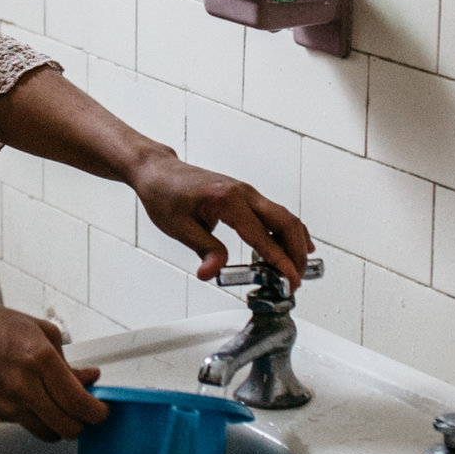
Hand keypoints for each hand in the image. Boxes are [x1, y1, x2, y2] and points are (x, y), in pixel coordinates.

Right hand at [0, 301, 107, 440]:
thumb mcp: (42, 332)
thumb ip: (69, 362)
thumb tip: (90, 379)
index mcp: (40, 359)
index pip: (79, 403)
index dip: (97, 413)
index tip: (101, 411)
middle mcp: (25, 385)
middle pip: (67, 428)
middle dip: (82, 424)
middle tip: (85, 414)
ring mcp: (8, 403)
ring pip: (48, 433)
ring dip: (60, 426)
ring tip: (60, 408)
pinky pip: (27, 424)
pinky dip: (36, 417)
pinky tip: (32, 398)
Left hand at [131, 153, 314, 284]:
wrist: (157, 172)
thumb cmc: (164, 194)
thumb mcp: (179, 227)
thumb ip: (204, 249)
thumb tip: (212, 272)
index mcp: (227, 200)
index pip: (263, 236)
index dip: (280, 261)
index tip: (290, 281)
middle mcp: (243, 193)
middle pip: (285, 222)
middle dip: (296, 253)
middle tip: (296, 279)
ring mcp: (246, 192)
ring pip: (284, 216)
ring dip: (295, 242)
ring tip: (297, 268)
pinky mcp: (244, 195)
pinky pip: (274, 213)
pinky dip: (286, 230)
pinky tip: (292, 244)